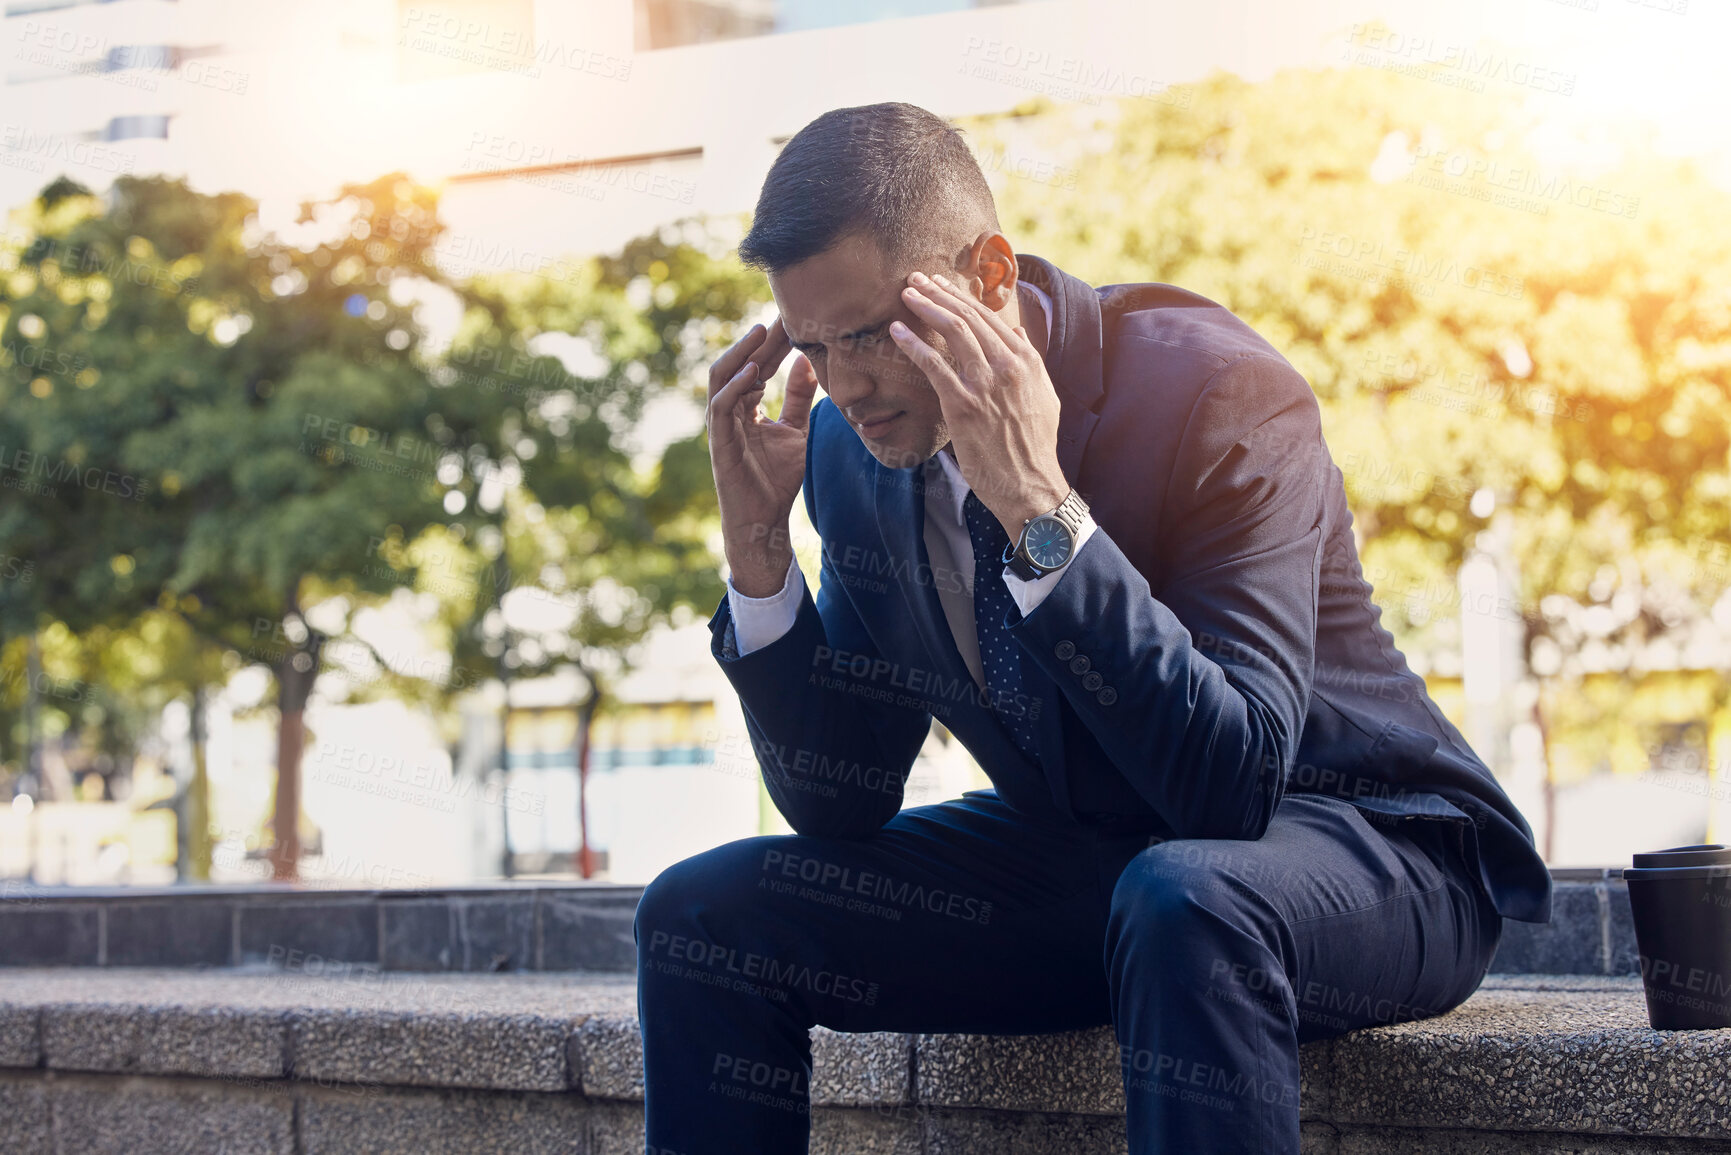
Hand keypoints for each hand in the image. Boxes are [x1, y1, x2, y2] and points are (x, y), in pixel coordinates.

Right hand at [706, 316, 817, 596]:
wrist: (764, 520)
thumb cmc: (776, 480)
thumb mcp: (795, 431)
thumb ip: (797, 398)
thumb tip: (807, 362)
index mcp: (745, 406)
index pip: (758, 364)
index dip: (775, 342)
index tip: (796, 319)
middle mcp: (729, 410)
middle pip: (740, 363)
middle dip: (760, 340)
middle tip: (783, 313)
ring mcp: (721, 425)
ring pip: (722, 377)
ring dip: (741, 353)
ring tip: (762, 332)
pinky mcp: (720, 441)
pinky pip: (721, 406)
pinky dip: (735, 386)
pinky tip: (753, 371)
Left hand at [889, 272, 1068, 535]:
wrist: (1030, 483)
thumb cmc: (1034, 445)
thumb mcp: (1045, 395)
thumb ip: (1030, 360)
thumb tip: (1017, 332)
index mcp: (1026, 360)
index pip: (988, 317)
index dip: (960, 297)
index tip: (940, 285)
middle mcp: (1007, 365)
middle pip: (967, 317)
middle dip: (938, 293)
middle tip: (915, 279)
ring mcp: (984, 384)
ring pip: (952, 332)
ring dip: (925, 308)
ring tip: (906, 294)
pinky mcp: (963, 405)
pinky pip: (933, 365)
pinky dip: (913, 344)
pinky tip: (897, 331)